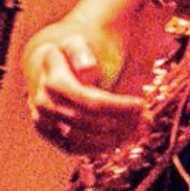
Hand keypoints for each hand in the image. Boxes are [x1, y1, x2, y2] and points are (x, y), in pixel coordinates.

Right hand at [24, 30, 145, 151]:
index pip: (84, 100)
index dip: (114, 107)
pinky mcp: (50, 134)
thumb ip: (80, 51)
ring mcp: (43, 121)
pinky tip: (123, 140)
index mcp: (51, 79)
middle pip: (84, 122)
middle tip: (147, 120)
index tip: (140, 105)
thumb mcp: (76, 42)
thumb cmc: (72, 53)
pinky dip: (99, 148)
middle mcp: (42, 103)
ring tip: (140, 131)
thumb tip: (88, 69)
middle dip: (119, 124)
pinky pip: (73, 148)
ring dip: (112, 140)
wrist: (51, 66)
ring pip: (78, 140)